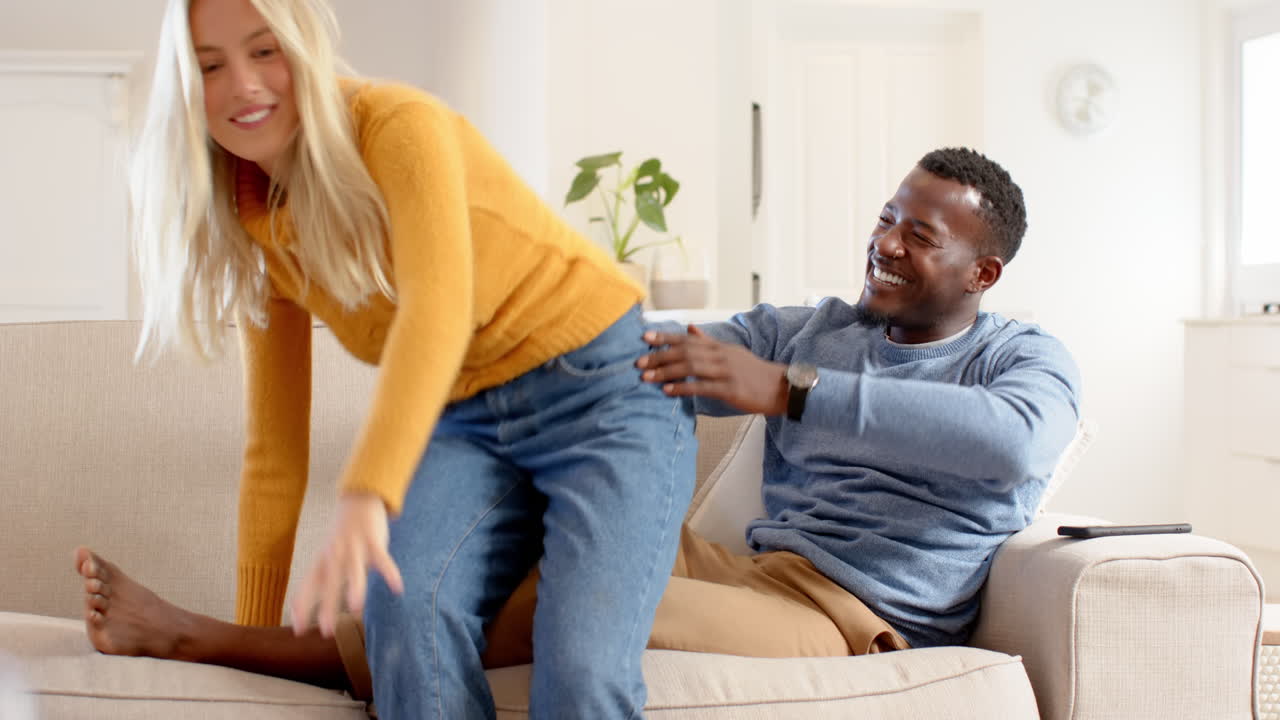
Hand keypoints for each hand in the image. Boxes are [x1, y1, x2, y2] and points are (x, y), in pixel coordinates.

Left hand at [290, 492, 403, 637]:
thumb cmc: (340, 535)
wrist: (358, 500)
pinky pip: (383, 560)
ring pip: (354, 571)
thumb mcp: (325, 555)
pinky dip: (390, 574)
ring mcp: (354, 547)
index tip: (298, 630)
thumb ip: (318, 580)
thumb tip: (303, 608)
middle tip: (326, 631)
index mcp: (322, 561)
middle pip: (330, 583)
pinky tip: (398, 589)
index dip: (302, 607)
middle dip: (327, 606)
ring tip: (355, 609)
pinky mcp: (374, 541)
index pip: (307, 586)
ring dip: (354, 589)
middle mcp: (335, 555)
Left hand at [637, 324, 788, 415]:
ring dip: (666, 372)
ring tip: (647, 378)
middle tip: (638, 363)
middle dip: (659, 357)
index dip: (665, 337)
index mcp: (719, 346)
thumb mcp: (731, 352)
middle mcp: (721, 355)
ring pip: (691, 367)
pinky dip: (683, 388)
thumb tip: (689, 327)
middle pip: (685, 352)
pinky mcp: (730, 389)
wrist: (781, 387)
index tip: (645, 337)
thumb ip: (708, 341)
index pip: (687, 338)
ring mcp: (725, 371)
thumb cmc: (753, 372)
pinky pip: (702, 387)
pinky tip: (668, 391)